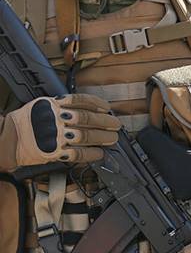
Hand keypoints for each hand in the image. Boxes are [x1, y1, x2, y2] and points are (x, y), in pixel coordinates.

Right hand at [0, 94, 120, 171]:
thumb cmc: (25, 122)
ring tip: (112, 138)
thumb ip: (62, 105)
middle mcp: (57, 119)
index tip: (107, 109)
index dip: (98, 104)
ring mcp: (56, 136)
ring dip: (102, 137)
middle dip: (105, 122)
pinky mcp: (54, 152)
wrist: (7, 139)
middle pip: (88, 118)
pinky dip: (91, 153)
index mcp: (54, 105)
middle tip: (116, 125)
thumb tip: (85, 107)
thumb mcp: (43, 105)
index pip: (82, 101)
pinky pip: (77, 153)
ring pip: (86, 135)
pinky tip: (99, 153)